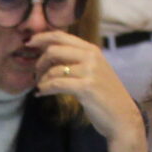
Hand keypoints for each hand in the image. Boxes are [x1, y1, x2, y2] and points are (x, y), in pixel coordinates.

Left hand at [28, 31, 148, 151]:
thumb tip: (48, 53)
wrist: (122, 116)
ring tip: (40, 87)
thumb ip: (76, 60)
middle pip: (54, 50)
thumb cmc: (104, 95)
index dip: (42, 38)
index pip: (61, 36)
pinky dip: (44, 89)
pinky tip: (40, 93)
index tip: (29, 43)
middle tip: (35, 74)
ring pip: (53, 69)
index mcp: (92, 49)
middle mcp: (91, 56)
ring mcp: (89, 71)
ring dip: (41, 79)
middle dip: (39, 62)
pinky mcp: (85, 87)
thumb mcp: (93, 71)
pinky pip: (56, 84)